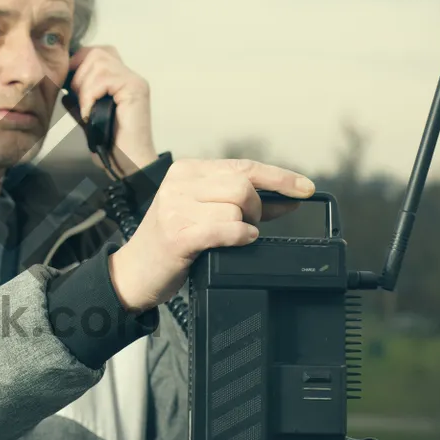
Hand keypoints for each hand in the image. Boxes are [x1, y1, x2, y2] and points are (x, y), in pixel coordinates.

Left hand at [62, 46, 155, 175]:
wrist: (128, 164)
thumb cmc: (112, 145)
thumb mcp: (89, 119)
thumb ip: (79, 101)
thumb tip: (64, 88)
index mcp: (120, 80)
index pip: (96, 52)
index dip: (78, 64)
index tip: (67, 86)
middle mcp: (129, 76)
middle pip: (96, 52)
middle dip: (78, 74)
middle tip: (78, 100)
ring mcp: (134, 81)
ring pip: (98, 62)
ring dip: (84, 87)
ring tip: (86, 109)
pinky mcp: (135, 90)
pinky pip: (104, 78)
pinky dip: (90, 96)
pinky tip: (91, 113)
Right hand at [108, 158, 313, 311]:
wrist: (132, 273)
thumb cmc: (170, 242)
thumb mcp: (204, 213)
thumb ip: (243, 203)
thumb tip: (288, 198)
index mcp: (186, 170)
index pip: (244, 166)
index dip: (280, 177)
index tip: (306, 188)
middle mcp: (179, 183)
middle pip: (244, 186)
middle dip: (258, 209)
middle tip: (249, 225)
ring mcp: (176, 208)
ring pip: (238, 208)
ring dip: (246, 227)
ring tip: (228, 238)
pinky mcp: (178, 234)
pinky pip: (228, 229)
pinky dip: (240, 237)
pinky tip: (235, 242)